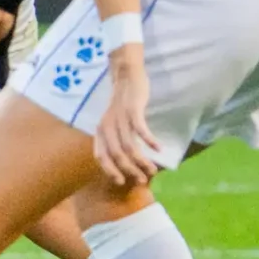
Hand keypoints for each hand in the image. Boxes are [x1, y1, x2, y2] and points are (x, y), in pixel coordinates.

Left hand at [91, 51, 163, 187]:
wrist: (126, 76)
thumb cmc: (122, 103)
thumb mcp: (113, 122)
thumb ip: (116, 138)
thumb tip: (125, 161)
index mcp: (100, 130)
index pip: (100, 156)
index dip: (110, 171)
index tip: (122, 182)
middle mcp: (106, 126)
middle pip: (116, 155)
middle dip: (130, 170)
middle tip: (143, 180)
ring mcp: (119, 118)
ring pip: (129, 146)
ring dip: (142, 160)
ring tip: (153, 170)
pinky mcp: (132, 110)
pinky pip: (140, 129)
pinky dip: (149, 141)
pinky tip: (158, 149)